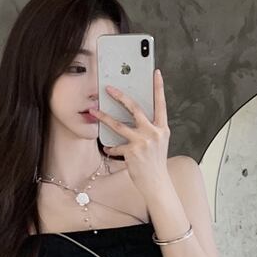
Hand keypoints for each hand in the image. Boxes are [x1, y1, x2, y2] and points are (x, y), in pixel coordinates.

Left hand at [88, 68, 170, 199]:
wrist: (157, 183)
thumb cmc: (156, 163)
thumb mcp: (159, 143)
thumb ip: (151, 129)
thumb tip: (135, 117)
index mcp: (162, 128)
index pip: (161, 103)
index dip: (159, 87)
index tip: (156, 73)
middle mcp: (153, 132)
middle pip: (134, 108)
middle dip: (120, 96)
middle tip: (108, 88)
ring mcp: (142, 142)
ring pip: (118, 124)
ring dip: (103, 117)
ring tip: (93, 111)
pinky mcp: (132, 152)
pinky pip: (116, 146)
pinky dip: (111, 148)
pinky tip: (108, 149)